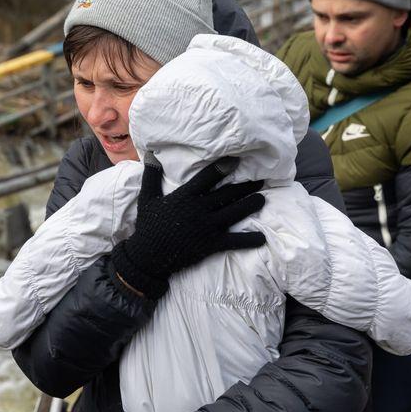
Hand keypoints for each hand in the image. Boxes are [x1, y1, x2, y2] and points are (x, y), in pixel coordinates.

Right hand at [111, 155, 265, 299]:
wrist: (148, 257)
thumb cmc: (148, 226)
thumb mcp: (147, 198)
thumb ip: (152, 176)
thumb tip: (151, 154)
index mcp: (185, 196)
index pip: (207, 177)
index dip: (223, 168)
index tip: (237, 160)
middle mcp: (199, 209)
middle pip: (228, 194)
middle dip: (246, 186)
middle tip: (262, 179)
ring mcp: (207, 227)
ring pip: (234, 213)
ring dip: (251, 205)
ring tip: (263, 199)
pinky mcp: (211, 245)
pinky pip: (234, 241)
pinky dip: (248, 240)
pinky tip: (262, 238)